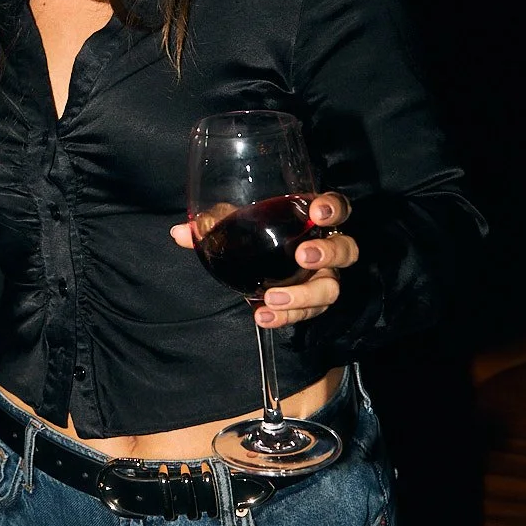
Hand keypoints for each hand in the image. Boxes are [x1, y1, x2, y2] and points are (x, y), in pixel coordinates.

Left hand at [170, 193, 357, 327]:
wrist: (257, 268)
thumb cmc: (254, 233)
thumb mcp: (235, 224)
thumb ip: (214, 224)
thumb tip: (179, 232)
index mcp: (310, 219)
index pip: (338, 208)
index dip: (334, 208)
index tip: (318, 212)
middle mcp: (326, 248)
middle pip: (346, 250)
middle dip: (328, 254)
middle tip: (302, 257)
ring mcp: (323, 278)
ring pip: (331, 289)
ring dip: (303, 295)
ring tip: (272, 299)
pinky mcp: (312, 304)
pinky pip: (307, 313)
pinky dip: (285, 317)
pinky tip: (262, 317)